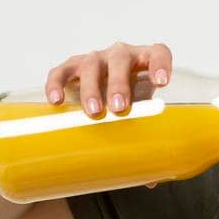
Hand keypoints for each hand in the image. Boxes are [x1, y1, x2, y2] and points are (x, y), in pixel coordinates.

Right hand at [45, 42, 173, 119]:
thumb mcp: (143, 106)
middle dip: (119, 84)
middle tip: (119, 107)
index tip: (161, 83)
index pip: (158, 52)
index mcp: (144, 59)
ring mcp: (95, 58)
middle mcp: (120, 54)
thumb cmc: (131, 100)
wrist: (106, 94)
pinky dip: (57, 84)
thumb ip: (148, 124)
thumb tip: (150, 165)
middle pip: (120, 60)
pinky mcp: (72, 66)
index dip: (160, 64)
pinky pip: (61, 71)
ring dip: (91, 89)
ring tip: (94, 111)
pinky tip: (57, 100)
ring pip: (91, 66)